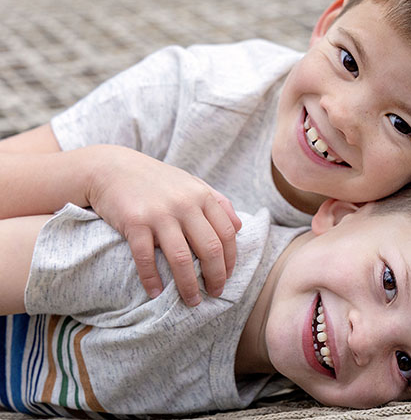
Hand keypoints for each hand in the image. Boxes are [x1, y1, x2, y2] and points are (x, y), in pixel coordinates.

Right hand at [85, 145, 241, 305]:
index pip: (226, 233)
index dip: (230, 259)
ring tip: (192, 300)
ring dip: (188, 285)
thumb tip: (239, 227)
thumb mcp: (192, 184)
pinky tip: (155, 293)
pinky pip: (146, 257)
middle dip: (216, 276)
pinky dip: (152, 279)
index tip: (228, 276)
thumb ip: (218, 202)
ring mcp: (159, 214)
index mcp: (202, 196)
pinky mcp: (134, 223)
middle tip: (215, 293)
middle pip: (210, 249)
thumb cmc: (157, 180)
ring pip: (182, 258)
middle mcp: (184, 205)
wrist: (113, 168)